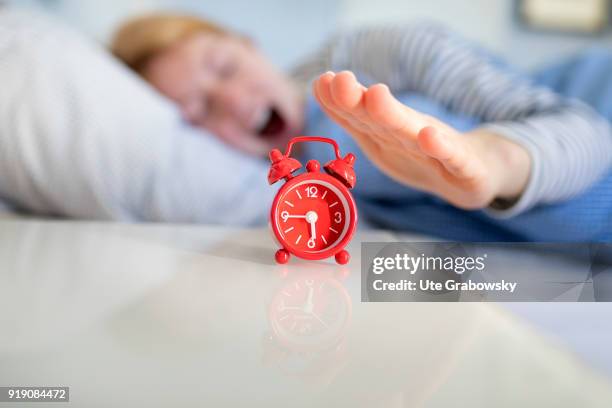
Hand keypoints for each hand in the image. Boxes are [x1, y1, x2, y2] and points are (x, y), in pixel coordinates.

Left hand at [313, 71, 530, 208]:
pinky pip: (450, 157)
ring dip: (393, 115)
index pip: (359, 116)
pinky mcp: (463, 167)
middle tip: (340, 79)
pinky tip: (429, 136)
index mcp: (388, 132)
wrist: (476, 171)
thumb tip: (320, 84)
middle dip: (360, 100)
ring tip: (376, 95)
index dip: (339, 102)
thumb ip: (353, 116)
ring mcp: (437, 149)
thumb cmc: (422, 154)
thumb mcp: (382, 138)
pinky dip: (440, 148)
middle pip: (382, 118)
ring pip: (412, 132)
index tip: (321, 81)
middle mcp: (410, 133)